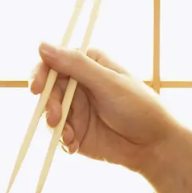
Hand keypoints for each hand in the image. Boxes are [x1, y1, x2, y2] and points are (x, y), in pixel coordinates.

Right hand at [31, 43, 182, 173]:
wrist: (155, 146)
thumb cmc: (139, 107)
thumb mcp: (107, 83)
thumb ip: (75, 65)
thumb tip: (41, 45)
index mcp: (87, 65)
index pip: (53, 62)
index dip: (40, 74)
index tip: (36, 88)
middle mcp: (78, 84)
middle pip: (48, 89)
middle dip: (49, 104)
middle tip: (55, 119)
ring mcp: (76, 109)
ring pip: (49, 112)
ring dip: (54, 123)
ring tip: (69, 135)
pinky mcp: (75, 131)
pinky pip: (57, 133)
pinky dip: (62, 139)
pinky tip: (74, 144)